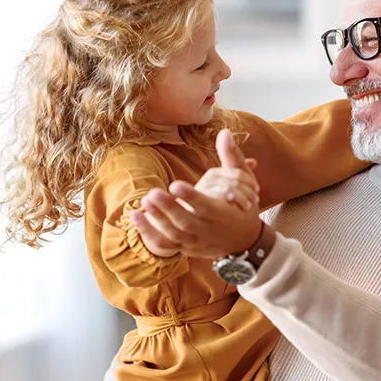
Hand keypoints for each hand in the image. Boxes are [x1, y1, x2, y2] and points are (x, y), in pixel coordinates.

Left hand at [129, 131, 262, 257]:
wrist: (244, 241)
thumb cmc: (243, 207)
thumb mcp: (245, 183)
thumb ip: (232, 157)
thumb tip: (225, 132)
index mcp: (224, 214)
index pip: (206, 207)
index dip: (191, 197)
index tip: (174, 184)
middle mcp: (209, 231)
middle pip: (187, 223)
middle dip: (169, 209)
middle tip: (152, 193)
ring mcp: (196, 242)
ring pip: (175, 235)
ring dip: (157, 220)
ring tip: (144, 200)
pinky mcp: (185, 248)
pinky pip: (165, 245)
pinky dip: (148, 233)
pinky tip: (135, 216)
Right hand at [194, 161, 259, 211]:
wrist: (211, 234)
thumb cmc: (225, 211)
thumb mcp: (235, 193)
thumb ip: (241, 176)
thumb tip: (253, 162)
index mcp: (213, 176)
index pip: (233, 170)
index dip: (247, 178)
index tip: (257, 188)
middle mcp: (204, 183)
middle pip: (228, 179)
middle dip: (245, 189)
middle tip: (255, 199)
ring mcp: (199, 196)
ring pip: (223, 189)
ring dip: (239, 196)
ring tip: (248, 206)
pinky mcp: (197, 208)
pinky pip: (214, 200)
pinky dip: (228, 202)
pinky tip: (236, 208)